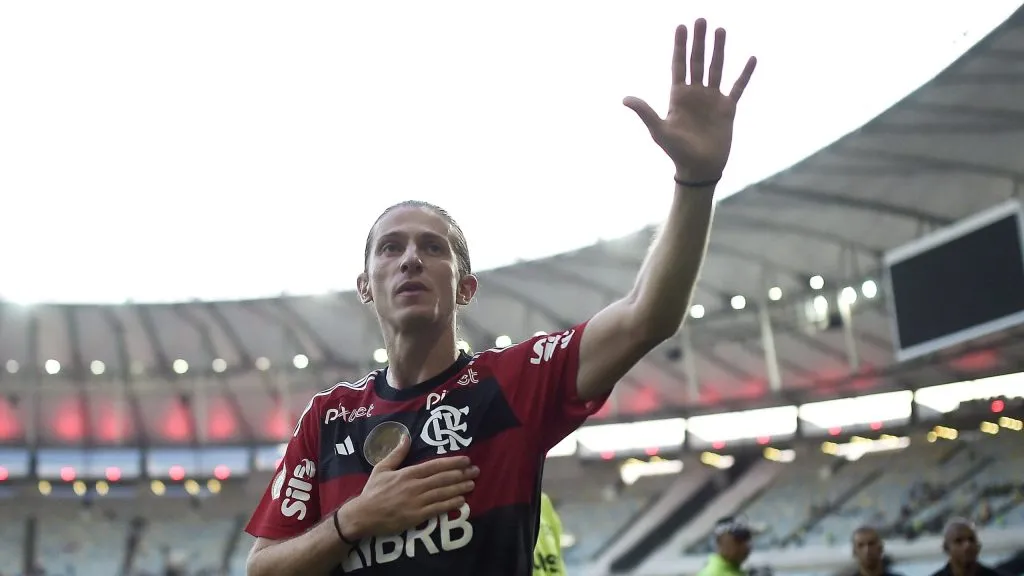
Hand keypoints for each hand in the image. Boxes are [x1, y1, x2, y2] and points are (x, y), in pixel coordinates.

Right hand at [338, 434, 478, 539]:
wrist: (363, 515)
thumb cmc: (373, 491)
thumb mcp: (382, 468)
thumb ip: (397, 453)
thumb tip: (406, 437)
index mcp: (408, 473)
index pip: (434, 466)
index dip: (452, 462)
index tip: (466, 460)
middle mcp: (414, 486)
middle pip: (442, 478)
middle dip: (461, 474)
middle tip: (476, 471)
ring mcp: (416, 502)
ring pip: (442, 493)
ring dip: (459, 488)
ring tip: (472, 484)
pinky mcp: (416, 516)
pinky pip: (437, 509)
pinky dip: (450, 504)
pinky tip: (461, 501)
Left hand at [624, 19, 756, 182]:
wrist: (699, 169)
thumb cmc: (676, 152)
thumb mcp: (659, 130)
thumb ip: (645, 112)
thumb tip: (625, 99)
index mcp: (678, 96)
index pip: (679, 65)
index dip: (680, 46)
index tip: (681, 26)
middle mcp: (695, 94)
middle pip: (697, 61)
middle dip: (698, 41)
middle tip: (700, 19)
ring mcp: (712, 100)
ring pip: (716, 68)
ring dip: (718, 50)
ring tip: (720, 30)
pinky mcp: (727, 109)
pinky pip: (738, 87)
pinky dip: (744, 74)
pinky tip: (751, 58)